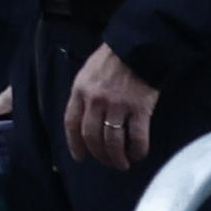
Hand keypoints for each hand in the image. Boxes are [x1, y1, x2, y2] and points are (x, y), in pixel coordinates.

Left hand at [63, 46, 165, 169]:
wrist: (138, 46)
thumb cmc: (112, 59)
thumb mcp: (88, 72)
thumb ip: (84, 94)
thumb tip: (84, 118)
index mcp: (80, 90)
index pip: (71, 123)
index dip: (74, 144)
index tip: (80, 157)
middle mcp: (95, 100)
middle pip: (91, 137)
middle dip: (99, 154)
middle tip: (107, 162)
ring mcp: (118, 105)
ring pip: (112, 141)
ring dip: (117, 157)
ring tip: (122, 163)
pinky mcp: (139, 108)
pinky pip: (137, 137)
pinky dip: (137, 150)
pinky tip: (138, 154)